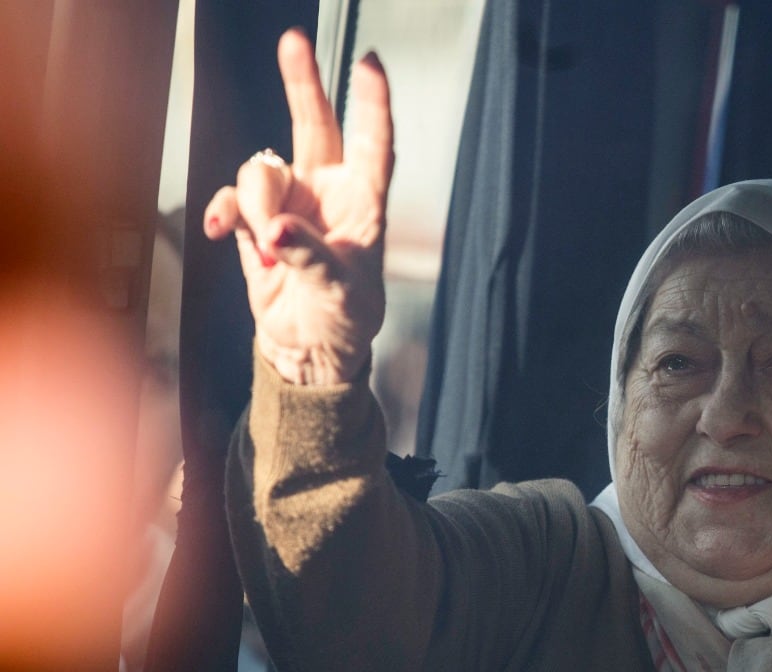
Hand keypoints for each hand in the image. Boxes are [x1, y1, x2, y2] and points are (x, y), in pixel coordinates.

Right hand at [203, 28, 393, 384]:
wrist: (309, 348)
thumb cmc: (345, 320)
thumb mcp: (342, 293)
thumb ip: (310, 256)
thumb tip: (278, 228)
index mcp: (364, 204)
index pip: (373, 145)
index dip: (372, 104)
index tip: (369, 64)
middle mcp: (326, 194)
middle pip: (314, 125)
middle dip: (302, 83)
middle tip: (293, 43)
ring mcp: (289, 204)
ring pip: (261, 170)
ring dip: (257, 205)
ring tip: (268, 248)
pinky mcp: (254, 221)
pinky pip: (229, 197)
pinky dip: (221, 210)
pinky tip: (219, 230)